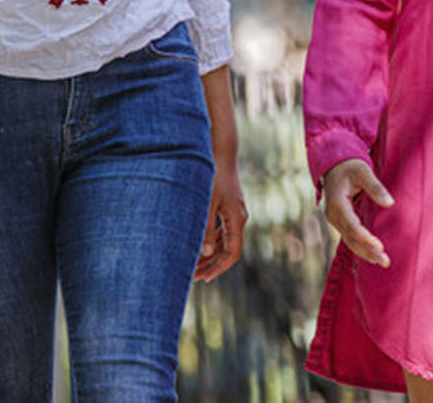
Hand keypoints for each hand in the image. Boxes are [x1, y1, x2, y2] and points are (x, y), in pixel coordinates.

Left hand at [194, 161, 247, 281]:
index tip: (204, 278)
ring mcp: (235, 211)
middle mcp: (239, 217)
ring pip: (225, 240)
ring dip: (210, 253)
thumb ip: (207, 229)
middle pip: (228, 249)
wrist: (222, 153)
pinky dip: (212, 240)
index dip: (219, 268)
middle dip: (212, 264)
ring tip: (193, 264)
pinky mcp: (229, 205)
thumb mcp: (207, 204)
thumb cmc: (214, 176)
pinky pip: (223, 229)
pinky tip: (199, 245)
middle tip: (193, 277)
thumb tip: (207, 253)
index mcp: (237, 220)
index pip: (232, 253)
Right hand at [319, 158, 392, 267]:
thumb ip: (376, 187)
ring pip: (349, 240)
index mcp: (337, 203)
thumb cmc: (349, 165)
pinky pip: (349, 237)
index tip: (380, 246)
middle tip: (385, 261)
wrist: (333, 164)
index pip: (351, 226)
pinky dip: (360, 247)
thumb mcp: (363, 171)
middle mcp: (333, 215)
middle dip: (368, 250)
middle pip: (350, 238)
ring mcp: (335, 219)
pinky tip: (373, 255)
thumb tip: (390, 203)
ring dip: (365, 252)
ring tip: (382, 262)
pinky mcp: (340, 221)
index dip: (365, 237)